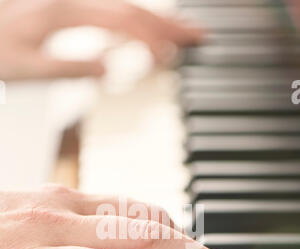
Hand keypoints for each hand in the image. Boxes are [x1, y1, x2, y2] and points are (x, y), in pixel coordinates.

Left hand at [0, 0, 201, 80]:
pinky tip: (145, 29)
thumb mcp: (27, 66)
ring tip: (182, 33)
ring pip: (126, 5)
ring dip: (156, 18)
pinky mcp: (72, 7)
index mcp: (66, 10)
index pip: (123, 20)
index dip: (151, 39)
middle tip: (199, 36)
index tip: (171, 58)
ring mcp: (75, 0)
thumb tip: (107, 70)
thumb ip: (68, 68)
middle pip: (133, 7)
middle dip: (168, 23)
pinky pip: (112, 10)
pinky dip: (136, 20)